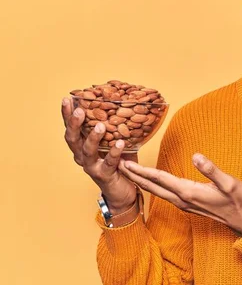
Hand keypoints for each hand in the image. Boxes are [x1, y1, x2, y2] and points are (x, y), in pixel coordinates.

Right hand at [61, 97, 137, 213]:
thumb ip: (116, 127)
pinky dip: (114, 152)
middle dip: (74, 124)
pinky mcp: (104, 176)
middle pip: (72, 139)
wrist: (123, 191)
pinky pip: (108, 163)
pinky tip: (120, 143)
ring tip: (101, 125)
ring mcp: (91, 167)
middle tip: (79, 110)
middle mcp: (82, 157)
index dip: (67, 115)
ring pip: (87, 151)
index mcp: (82, 146)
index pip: (72, 128)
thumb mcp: (116, 142)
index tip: (67, 99)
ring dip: (93, 137)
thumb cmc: (119, 163)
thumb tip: (126, 103)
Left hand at [118, 154, 241, 234]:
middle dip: (135, 176)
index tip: (126, 163)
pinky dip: (153, 186)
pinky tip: (151, 182)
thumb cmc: (238, 199)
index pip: (160, 178)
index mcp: (189, 191)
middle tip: (119, 164)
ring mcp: (184, 204)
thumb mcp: (229, 182)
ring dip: (142, 181)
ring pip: (157, 191)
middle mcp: (182, 199)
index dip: (142, 170)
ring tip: (130, 172)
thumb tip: (196, 156)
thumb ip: (211, 169)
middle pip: (153, 186)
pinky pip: (164, 194)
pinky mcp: (188, 204)